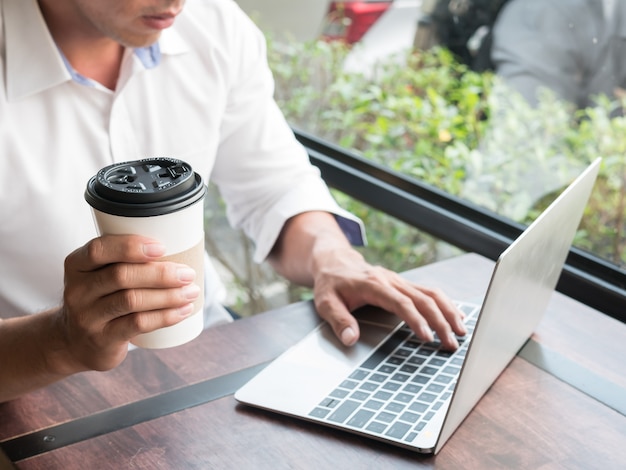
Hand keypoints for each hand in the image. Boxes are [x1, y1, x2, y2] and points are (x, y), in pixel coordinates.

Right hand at [53, 234, 199, 373]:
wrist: (76, 342)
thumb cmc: (102, 298)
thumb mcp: (100, 274)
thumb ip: (127, 259)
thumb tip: (182, 246)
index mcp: (77, 265)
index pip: (99, 249)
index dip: (131, 246)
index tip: (162, 247)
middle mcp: (77, 290)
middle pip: (121, 276)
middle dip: (160, 273)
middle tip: (187, 274)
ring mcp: (87, 317)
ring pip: (131, 300)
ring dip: (168, 295)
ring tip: (191, 292)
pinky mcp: (102, 340)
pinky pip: (137, 324)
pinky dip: (164, 316)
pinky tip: (183, 311)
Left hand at [312, 248, 466, 349]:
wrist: (334, 261)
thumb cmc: (330, 283)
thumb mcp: (325, 302)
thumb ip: (338, 320)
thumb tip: (351, 339)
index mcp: (373, 284)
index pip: (401, 303)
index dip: (416, 320)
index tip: (427, 337)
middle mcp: (391, 280)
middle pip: (423, 299)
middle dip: (441, 320)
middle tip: (452, 343)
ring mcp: (399, 281)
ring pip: (431, 293)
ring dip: (449, 311)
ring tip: (462, 332)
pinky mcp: (403, 284)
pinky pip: (429, 292)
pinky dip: (445, 304)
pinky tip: (457, 316)